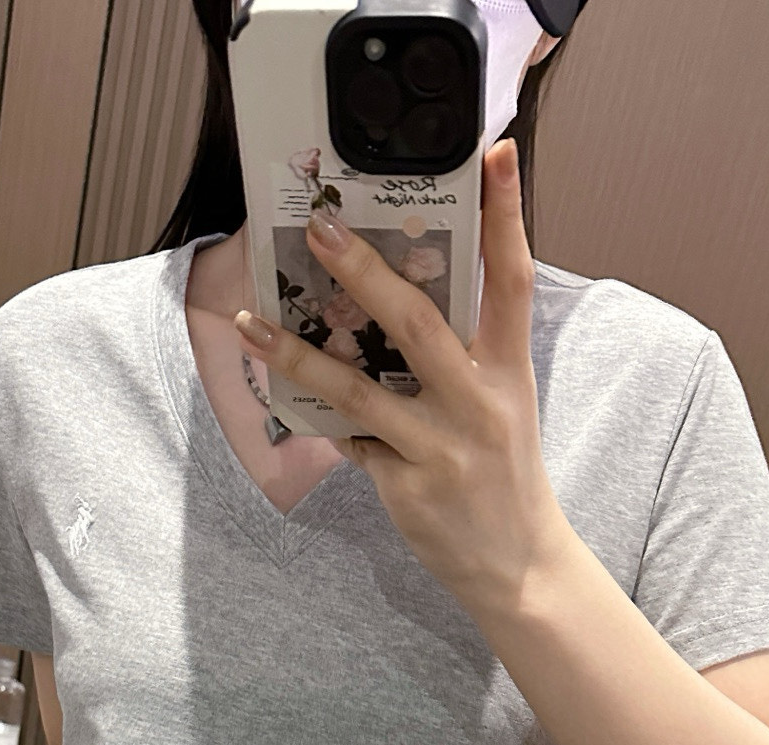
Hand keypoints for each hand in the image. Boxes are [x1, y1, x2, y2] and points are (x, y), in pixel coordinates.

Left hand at [235, 138, 574, 629]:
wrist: (518, 566)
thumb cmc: (502, 474)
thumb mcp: (501, 404)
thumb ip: (461, 355)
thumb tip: (389, 302)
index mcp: (508, 370)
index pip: (511, 278)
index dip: (507, 214)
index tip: (496, 154)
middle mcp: (477, 403)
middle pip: (415, 322)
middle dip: (363, 271)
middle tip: (321, 229)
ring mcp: (440, 447)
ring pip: (356, 389)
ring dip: (295, 352)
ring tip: (250, 322)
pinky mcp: (407, 487)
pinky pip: (351, 441)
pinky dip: (328, 422)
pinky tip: (298, 401)